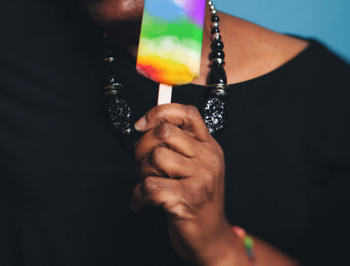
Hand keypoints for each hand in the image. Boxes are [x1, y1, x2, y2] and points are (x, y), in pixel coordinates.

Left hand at [131, 103, 239, 265]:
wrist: (210, 237)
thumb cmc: (196, 200)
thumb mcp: (195, 166)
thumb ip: (178, 144)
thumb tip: (146, 124)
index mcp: (209, 146)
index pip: (186, 113)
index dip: (159, 112)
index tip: (142, 124)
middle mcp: (208, 159)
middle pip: (164, 132)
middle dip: (143, 146)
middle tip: (142, 163)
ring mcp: (200, 179)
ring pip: (156, 157)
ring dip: (142, 172)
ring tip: (148, 182)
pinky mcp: (188, 199)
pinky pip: (150, 185)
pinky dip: (139, 194)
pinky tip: (142, 201)